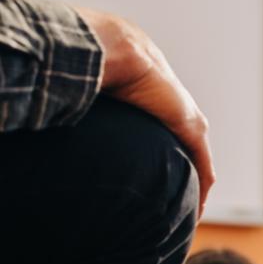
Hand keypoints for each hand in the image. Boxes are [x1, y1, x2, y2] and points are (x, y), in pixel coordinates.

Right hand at [73, 7, 214, 213]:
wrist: (114, 48)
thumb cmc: (95, 65)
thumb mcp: (93, 96)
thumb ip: (86, 110)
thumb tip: (59, 126)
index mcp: (152, 102)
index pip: (165, 139)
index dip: (160, 162)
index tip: (153, 187)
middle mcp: (175, 111)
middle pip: (185, 154)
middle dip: (182, 181)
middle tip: (172, 209)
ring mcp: (187, 119)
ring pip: (198, 163)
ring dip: (193, 190)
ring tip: (185, 216)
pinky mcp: (193, 128)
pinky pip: (203, 167)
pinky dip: (201, 191)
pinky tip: (196, 211)